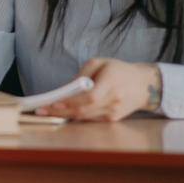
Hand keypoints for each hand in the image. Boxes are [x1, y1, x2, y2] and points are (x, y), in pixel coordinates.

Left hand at [38, 58, 160, 121]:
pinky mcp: (112, 119)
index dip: (71, 102)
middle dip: (59, 112)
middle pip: (83, 110)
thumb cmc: (118, 70)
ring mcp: (114, 112)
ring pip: (84, 117)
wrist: (143, 85)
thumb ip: (82, 74)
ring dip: (63, 116)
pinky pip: (89, 119)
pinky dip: (75, 116)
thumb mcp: (100, 63)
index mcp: (111, 83)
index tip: (53, 103)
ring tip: (45, 112)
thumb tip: (65, 88)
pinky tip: (62, 113)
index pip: (89, 97)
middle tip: (40, 111)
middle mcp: (114, 100)